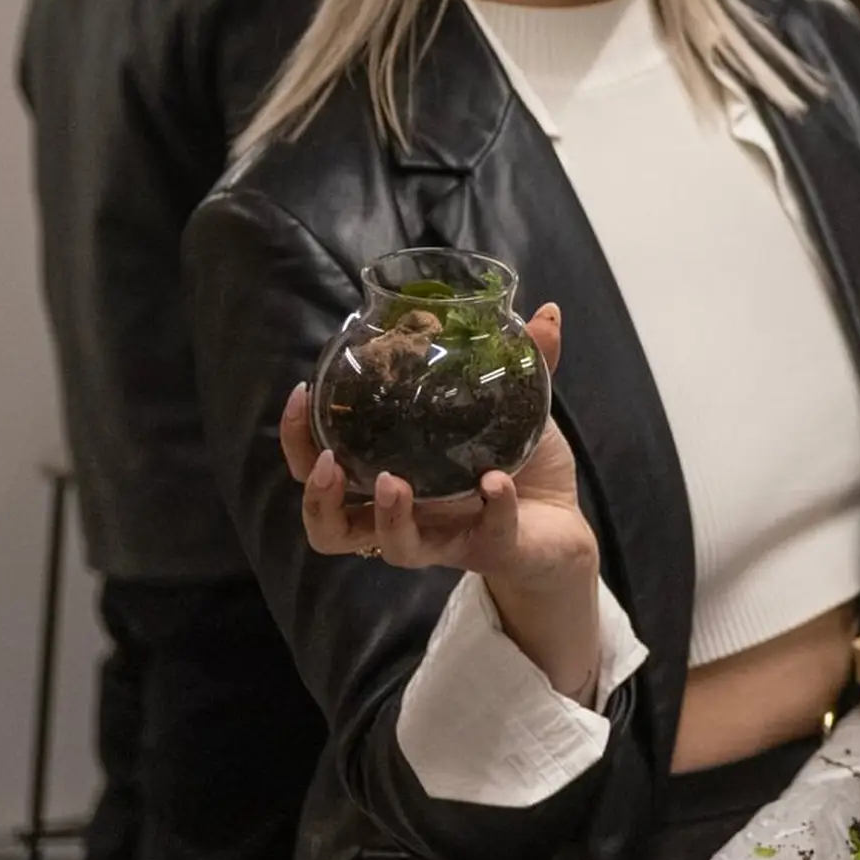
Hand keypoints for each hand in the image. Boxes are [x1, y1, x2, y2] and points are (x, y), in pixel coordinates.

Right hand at [284, 302, 603, 691]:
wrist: (561, 524)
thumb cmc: (520, 465)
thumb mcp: (516, 410)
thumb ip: (524, 366)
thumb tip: (545, 311)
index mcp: (389, 473)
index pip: (319, 466)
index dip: (297, 439)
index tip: (301, 394)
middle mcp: (402, 514)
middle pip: (329, 525)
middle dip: (317, 496)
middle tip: (330, 462)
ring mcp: (441, 536)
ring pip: (390, 547)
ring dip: (386, 516)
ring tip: (392, 482)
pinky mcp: (485, 548)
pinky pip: (483, 534)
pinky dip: (492, 506)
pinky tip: (496, 482)